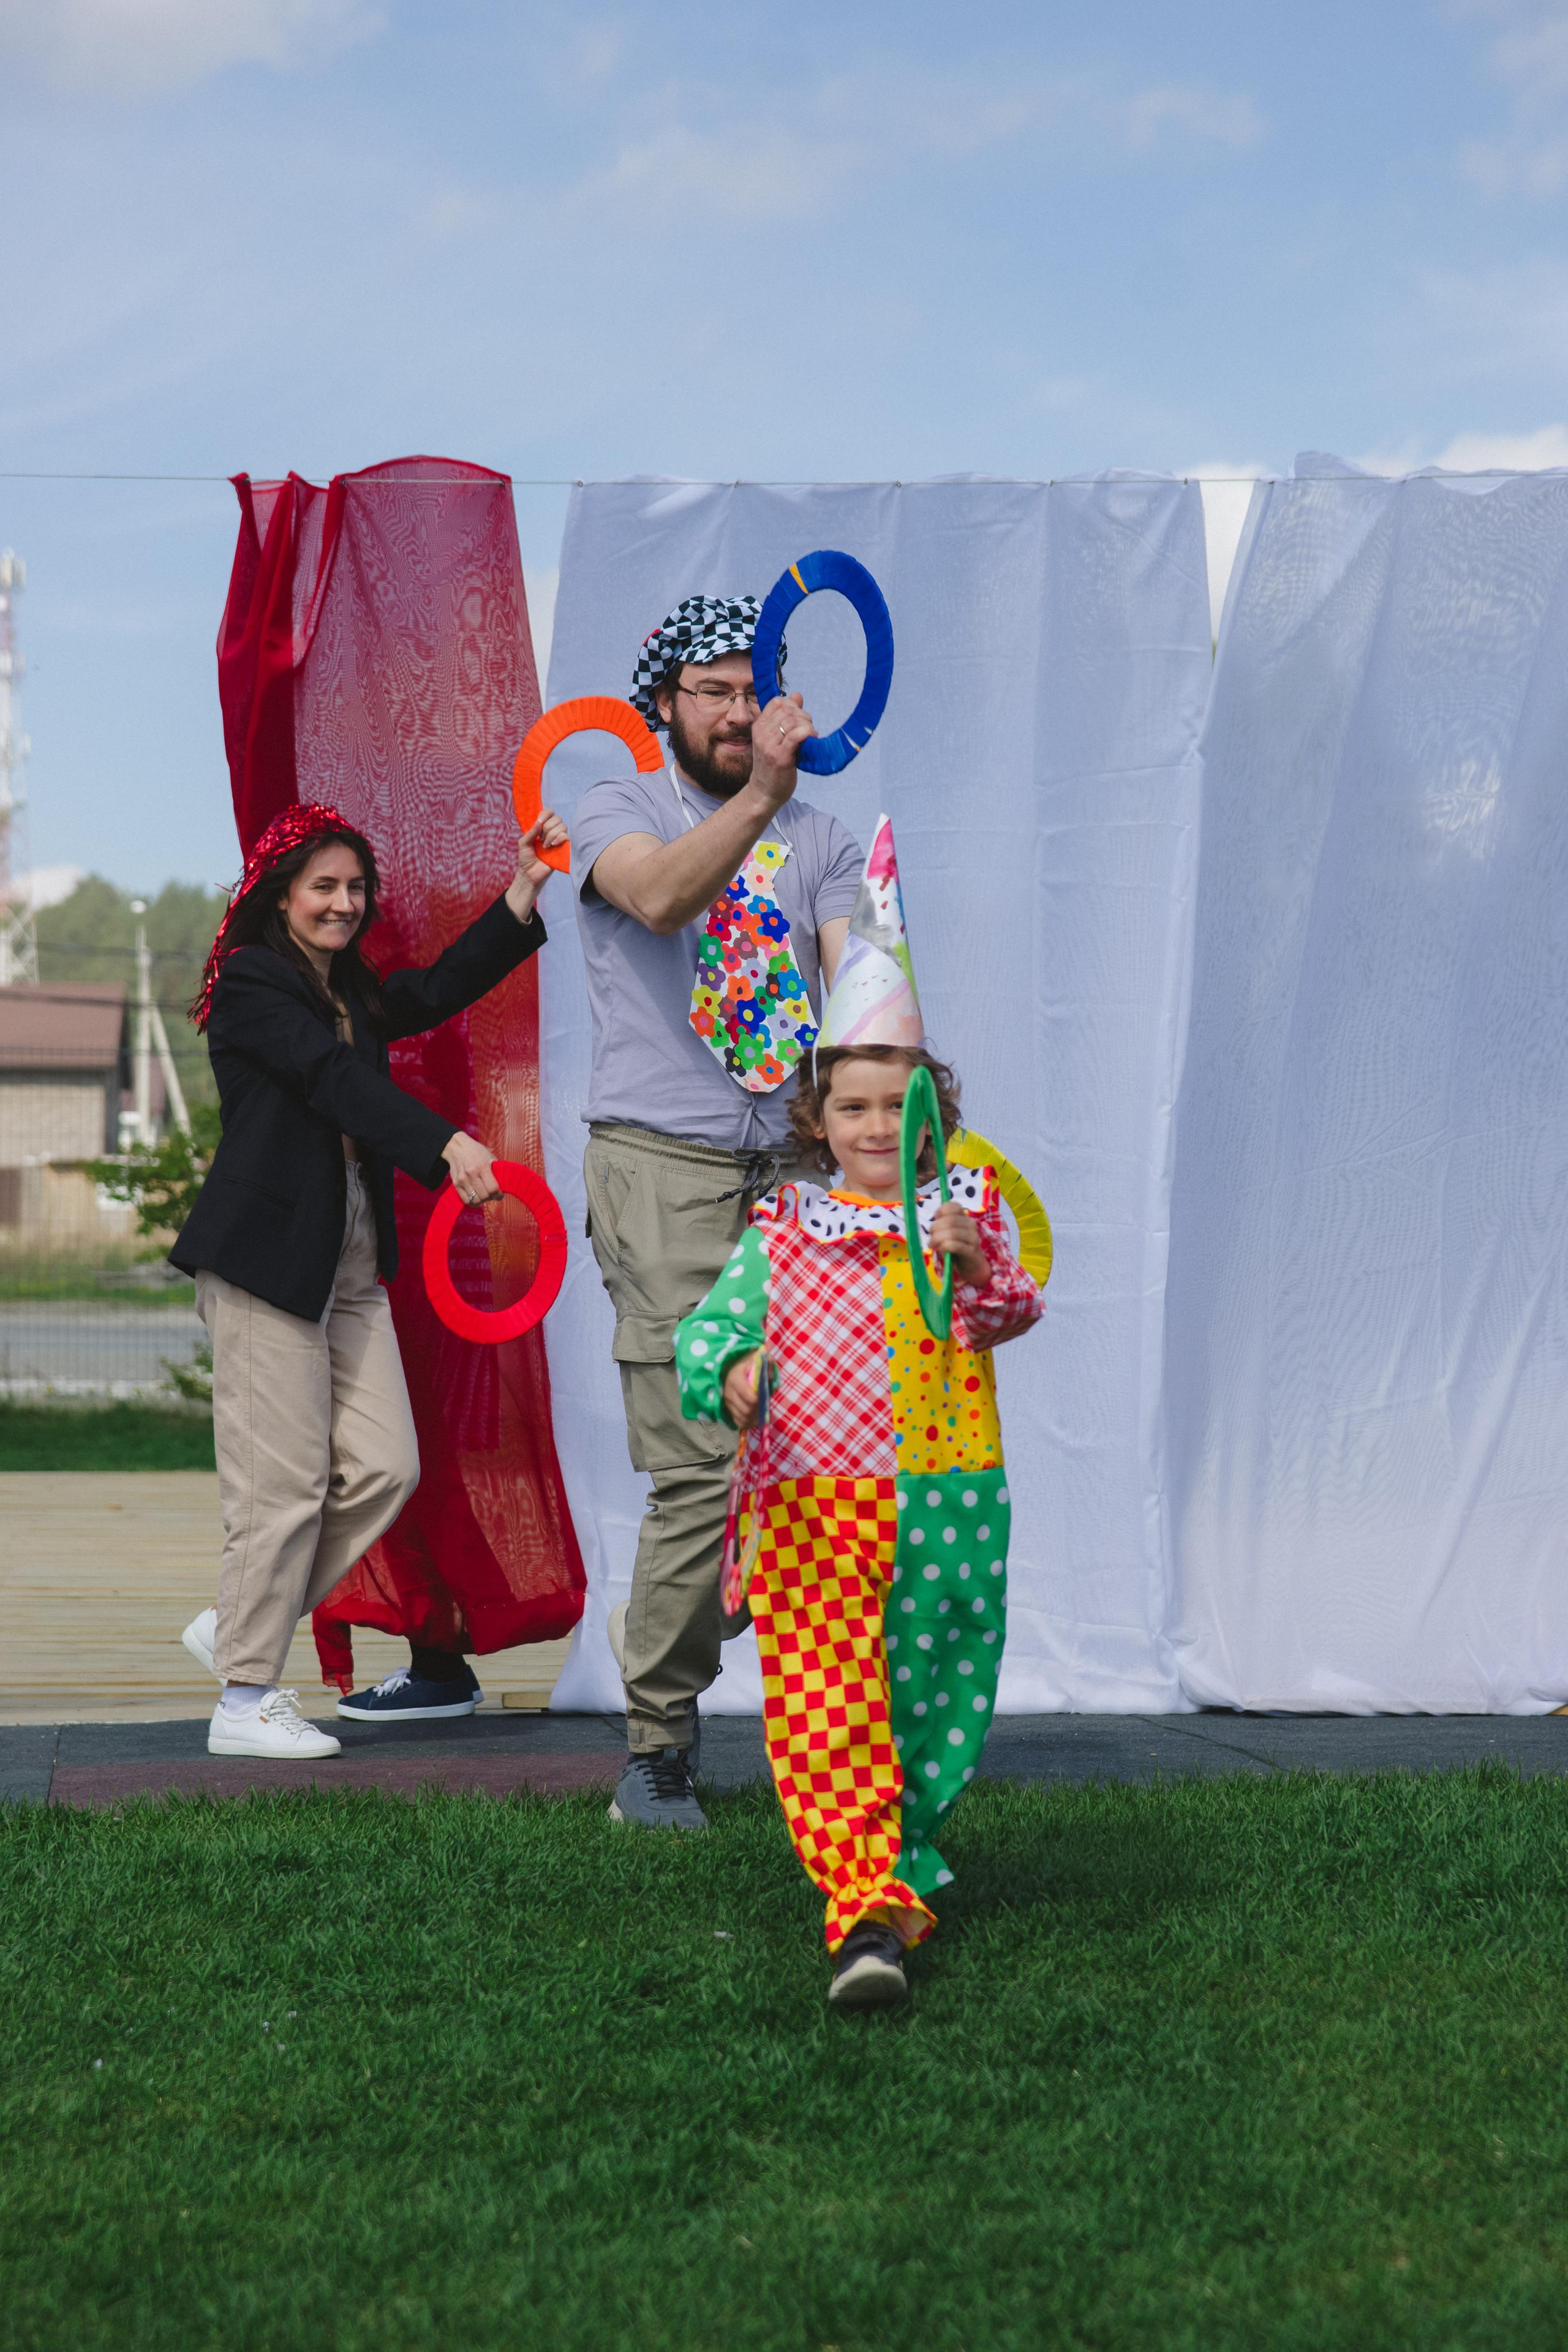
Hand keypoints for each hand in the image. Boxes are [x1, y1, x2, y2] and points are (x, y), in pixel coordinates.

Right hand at [442, 1131, 500, 1205]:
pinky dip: (473, 1202)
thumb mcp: (490, 1157)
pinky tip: (477, 1196)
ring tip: (485, 1195)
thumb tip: (505, 1186)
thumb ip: (497, 1171)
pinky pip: (466, 1200)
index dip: (499, 1195)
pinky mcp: (456, 1184)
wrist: (457, 1147)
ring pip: (475, 1200)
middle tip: (493, 1194)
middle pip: (485, 1196)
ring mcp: (462, 1180)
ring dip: (483, 1200)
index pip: (493, 1188)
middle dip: (491, 1197)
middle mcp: (471, 1174)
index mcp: (482, 1167)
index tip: (501, 1194)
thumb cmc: (476, 1151)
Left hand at [505, 808, 568, 921]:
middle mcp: (552, 832)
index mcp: (542, 828)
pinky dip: (559, 838)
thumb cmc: (526, 859)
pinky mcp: (564, 849)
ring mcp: (559, 840)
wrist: (529, 874)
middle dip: (547, 827)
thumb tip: (539, 822)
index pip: (549, 813)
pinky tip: (552, 845)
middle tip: (540, 839)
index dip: (546, 814)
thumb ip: (531, 832)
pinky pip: (567, 837)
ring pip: (562, 826)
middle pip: (557, 818)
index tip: (540, 821)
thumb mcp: (523, 843)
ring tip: (545, 846)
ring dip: (551, 834)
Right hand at [723, 1349, 763, 1428]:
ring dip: (755, 1417)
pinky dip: (749, 1422)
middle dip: (758, 1409)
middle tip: (765, 1404)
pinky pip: (739, 1422)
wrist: (736, 1368)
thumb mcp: (758, 1360)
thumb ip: (766, 1363)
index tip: (765, 1396)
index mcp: (734, 1378)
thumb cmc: (750, 1365)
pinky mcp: (729, 1410)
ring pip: (743, 1418)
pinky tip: (756, 1417)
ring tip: (762, 1410)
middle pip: (746, 1409)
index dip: (758, 1399)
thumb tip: (770, 1366)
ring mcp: (728, 1403)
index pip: (747, 1395)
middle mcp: (728, 1392)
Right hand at [748, 692, 816, 810]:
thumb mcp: (776, 737)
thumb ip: (787, 716)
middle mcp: (761, 733)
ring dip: (807, 726)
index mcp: (759, 726)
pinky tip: (812, 739)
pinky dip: (807, 733)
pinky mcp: (780, 757)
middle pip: (788, 710)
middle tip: (808, 730)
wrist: (765, 791)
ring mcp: (769, 745)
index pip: (777, 702)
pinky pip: (795, 735)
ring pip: (793, 721)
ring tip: (810, 736)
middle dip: (804, 716)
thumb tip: (797, 695)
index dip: (793, 706)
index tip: (800, 719)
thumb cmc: (773, 765)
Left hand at [929, 1203, 988, 1287]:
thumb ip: (941, 1225)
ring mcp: (973, 1237)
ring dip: (937, 1239)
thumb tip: (932, 1225)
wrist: (971, 1266)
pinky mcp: (971, 1250)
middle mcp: (971, 1224)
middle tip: (931, 1238)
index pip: (954, 1206)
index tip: (935, 1219)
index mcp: (964, 1217)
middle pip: (949, 1220)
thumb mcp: (947, 1233)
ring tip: (933, 1245)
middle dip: (935, 1228)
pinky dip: (944, 1246)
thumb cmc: (956, 1248)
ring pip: (951, 1233)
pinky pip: (954, 1245)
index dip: (941, 1211)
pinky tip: (940, 1249)